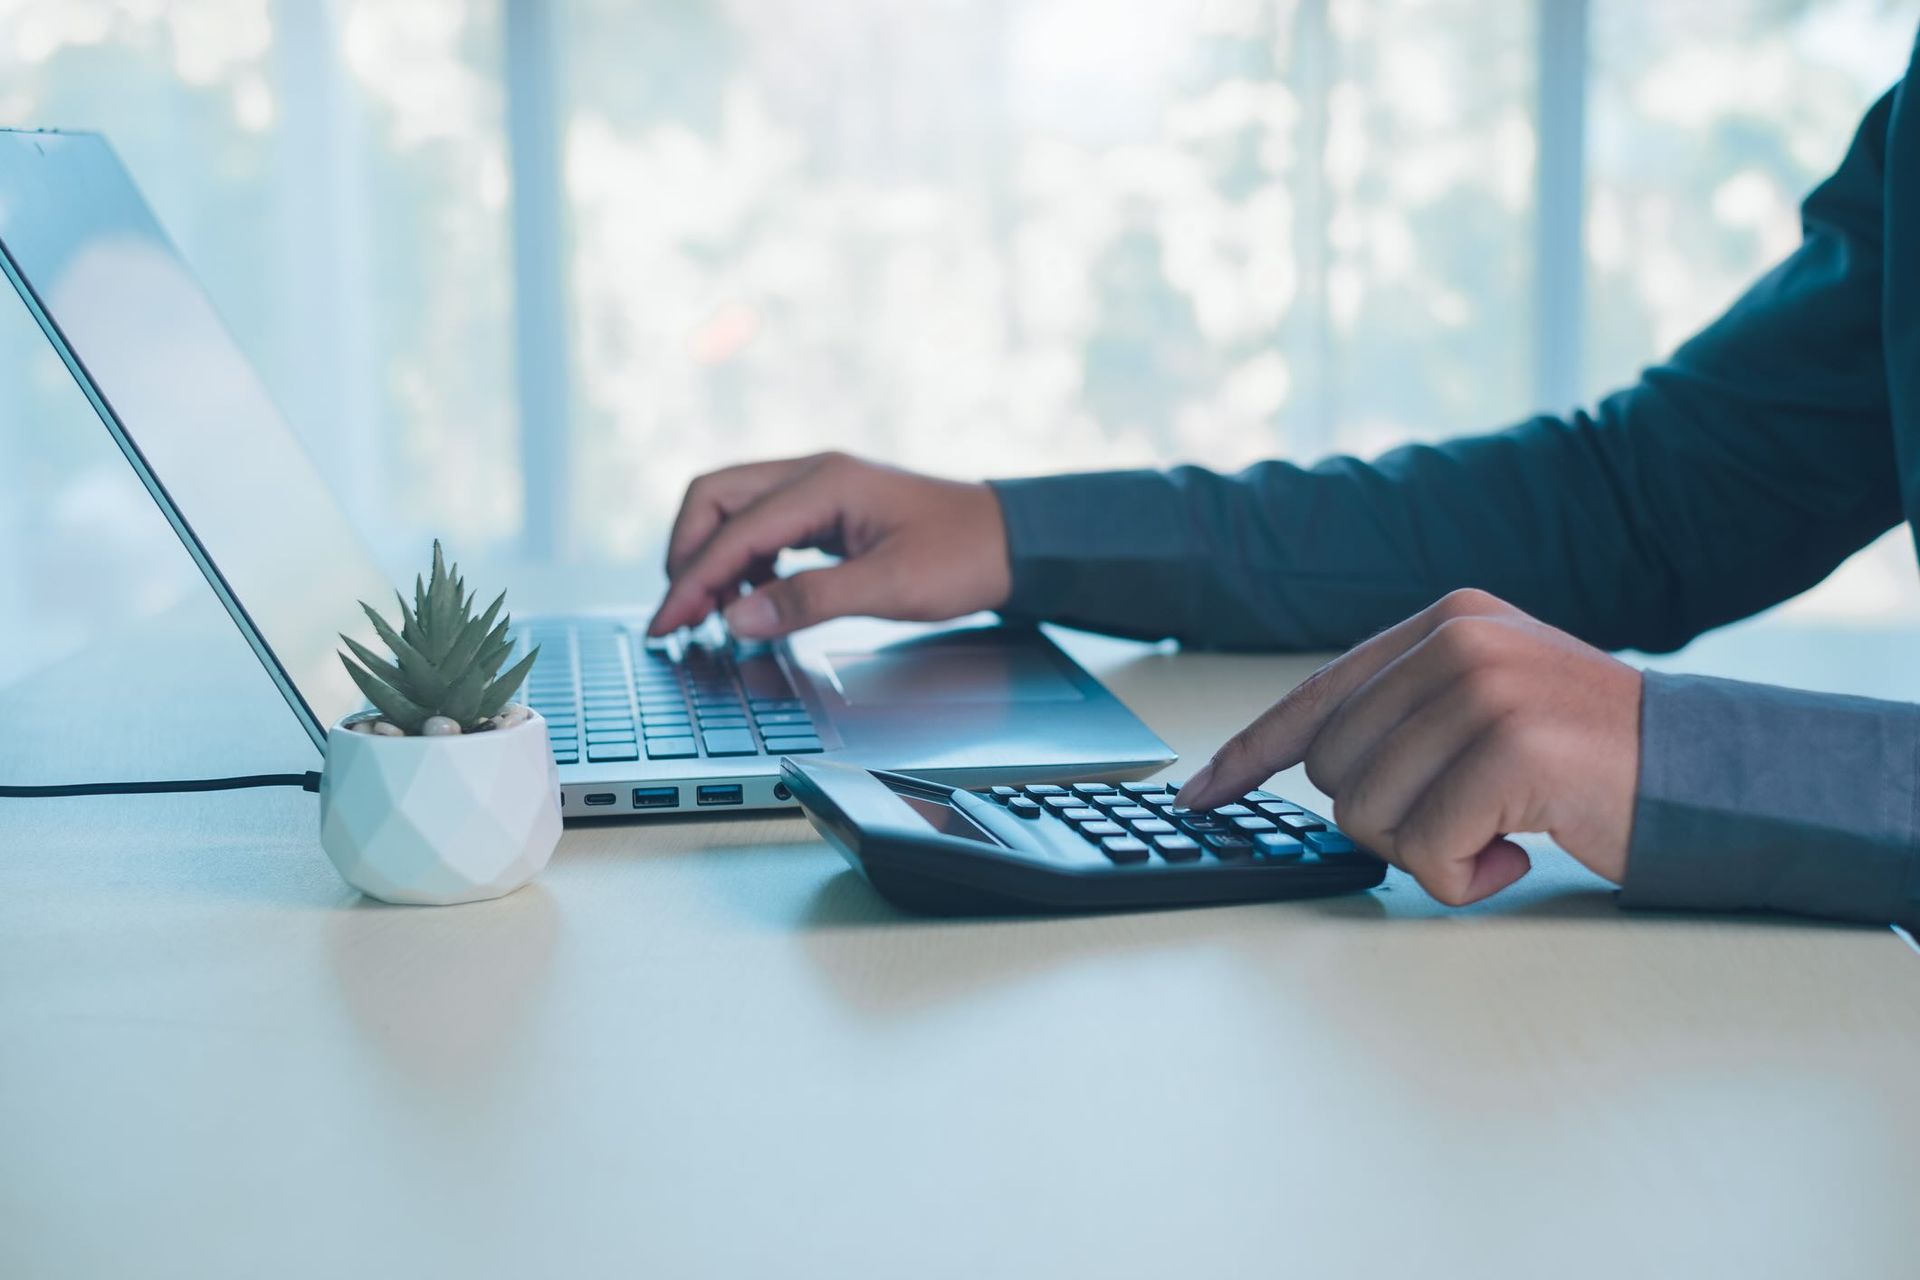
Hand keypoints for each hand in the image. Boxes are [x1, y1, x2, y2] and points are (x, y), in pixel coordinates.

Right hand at [648, 452, 1012, 639]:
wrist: (1012, 542)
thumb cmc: (963, 557)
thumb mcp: (888, 588)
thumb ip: (808, 601)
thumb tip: (738, 619)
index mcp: (826, 483)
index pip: (733, 531)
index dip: (693, 581)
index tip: (667, 625)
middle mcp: (814, 474)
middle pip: (714, 498)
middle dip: (687, 555)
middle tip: (679, 615)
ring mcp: (819, 487)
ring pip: (732, 507)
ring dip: (712, 556)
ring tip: (716, 612)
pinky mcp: (827, 507)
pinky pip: (761, 522)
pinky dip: (742, 557)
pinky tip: (756, 595)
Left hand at [1177, 589, 1641, 905]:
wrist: (1707, 777)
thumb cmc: (1591, 758)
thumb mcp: (1493, 701)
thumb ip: (1412, 712)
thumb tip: (1320, 768)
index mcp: (1444, 622)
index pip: (1316, 694)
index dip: (1248, 754)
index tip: (1198, 794)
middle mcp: (1455, 640)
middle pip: (1334, 768)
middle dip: (1387, 819)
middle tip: (1463, 819)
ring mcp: (1483, 687)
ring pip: (1367, 813)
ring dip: (1427, 850)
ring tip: (1496, 831)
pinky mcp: (1509, 746)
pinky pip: (1423, 850)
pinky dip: (1461, 877)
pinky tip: (1515, 854)